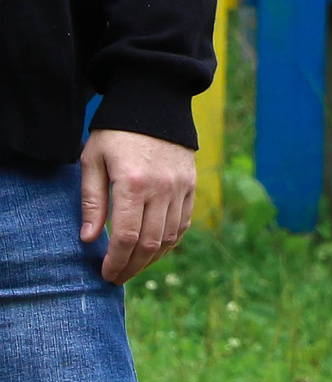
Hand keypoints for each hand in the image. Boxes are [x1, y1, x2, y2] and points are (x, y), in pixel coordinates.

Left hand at [79, 129, 194, 284]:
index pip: (128, 236)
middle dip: (132, 266)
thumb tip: (90, 239)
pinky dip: (170, 241)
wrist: (155, 103)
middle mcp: (162, 188)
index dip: (116, 261)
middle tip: (117, 278)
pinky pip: (184, 222)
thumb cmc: (116, 132)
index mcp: (134, 183)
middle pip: (150, 243)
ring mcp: (181, 187)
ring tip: (133, 267)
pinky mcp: (191, 185)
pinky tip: (155, 250)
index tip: (105, 274)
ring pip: (170, 237)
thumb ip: (92, 201)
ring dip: (152, 259)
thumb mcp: (93, 161)